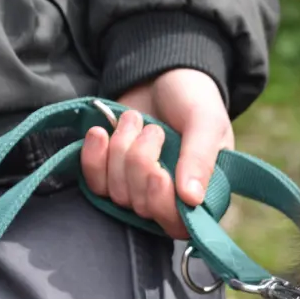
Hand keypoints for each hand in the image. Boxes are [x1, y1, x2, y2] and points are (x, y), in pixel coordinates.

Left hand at [81, 68, 234, 239]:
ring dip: (120, 151)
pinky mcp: (110, 174)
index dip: (163, 204)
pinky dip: (93, 157)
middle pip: (143, 206)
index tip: (159, 173)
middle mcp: (168, 198)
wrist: (162, 74)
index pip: (177, 224)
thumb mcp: (206, 123)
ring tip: (134, 120)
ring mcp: (137, 188)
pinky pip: (94, 182)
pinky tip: (100, 132)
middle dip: (141, 164)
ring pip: (116, 193)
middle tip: (153, 129)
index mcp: (202, 194)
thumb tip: (192, 199)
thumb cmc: (194, 99)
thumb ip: (200, 159)